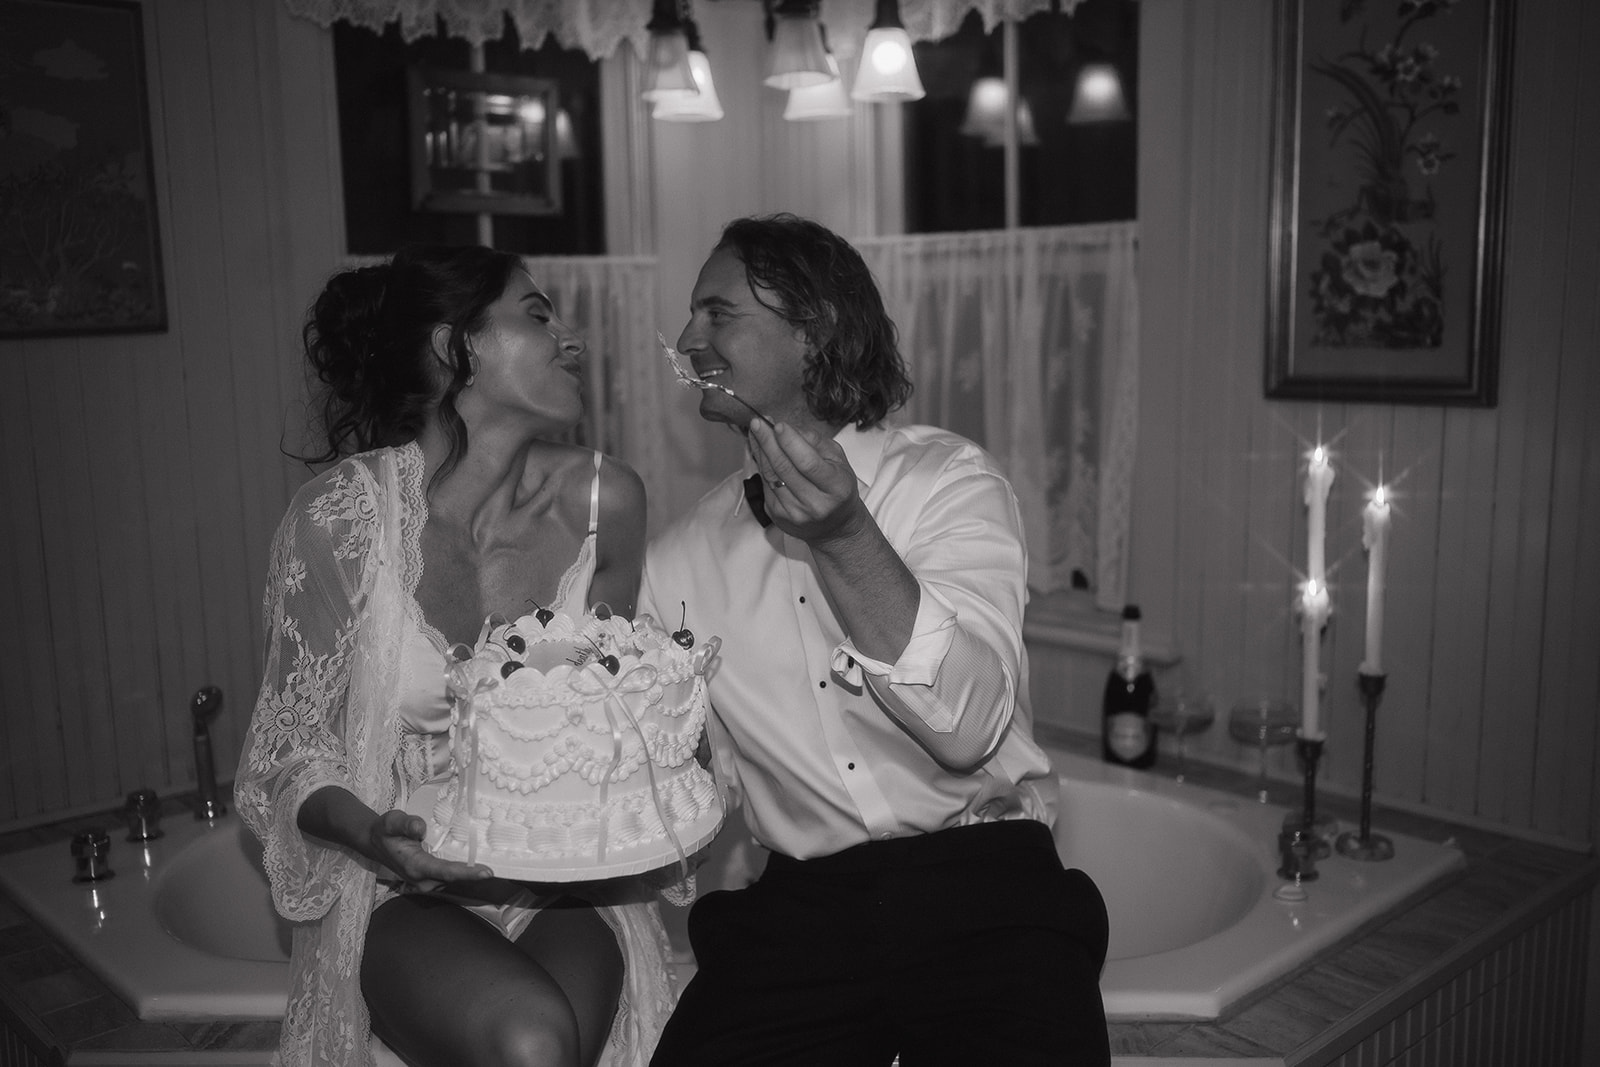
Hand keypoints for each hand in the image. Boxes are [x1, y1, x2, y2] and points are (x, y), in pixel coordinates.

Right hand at [366, 808, 492, 888]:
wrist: (375, 842)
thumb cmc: (385, 830)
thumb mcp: (391, 821)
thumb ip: (405, 823)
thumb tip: (420, 827)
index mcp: (415, 867)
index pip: (446, 871)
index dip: (468, 873)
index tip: (488, 871)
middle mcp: (423, 880)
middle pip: (456, 879)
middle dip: (477, 874)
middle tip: (505, 866)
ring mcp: (427, 882)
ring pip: (456, 880)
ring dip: (474, 874)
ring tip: (499, 862)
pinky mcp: (431, 879)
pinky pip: (452, 877)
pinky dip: (466, 871)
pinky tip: (482, 862)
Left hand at [747, 419, 866, 543]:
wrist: (835, 526)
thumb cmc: (837, 487)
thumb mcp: (838, 460)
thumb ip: (815, 442)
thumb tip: (787, 429)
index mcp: (836, 488)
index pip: (808, 463)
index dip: (790, 442)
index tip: (778, 425)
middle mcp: (815, 504)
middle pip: (784, 468)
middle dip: (768, 442)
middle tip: (758, 423)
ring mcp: (794, 513)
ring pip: (770, 476)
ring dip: (760, 451)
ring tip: (755, 432)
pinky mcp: (778, 516)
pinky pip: (765, 485)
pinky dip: (760, 465)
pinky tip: (759, 451)